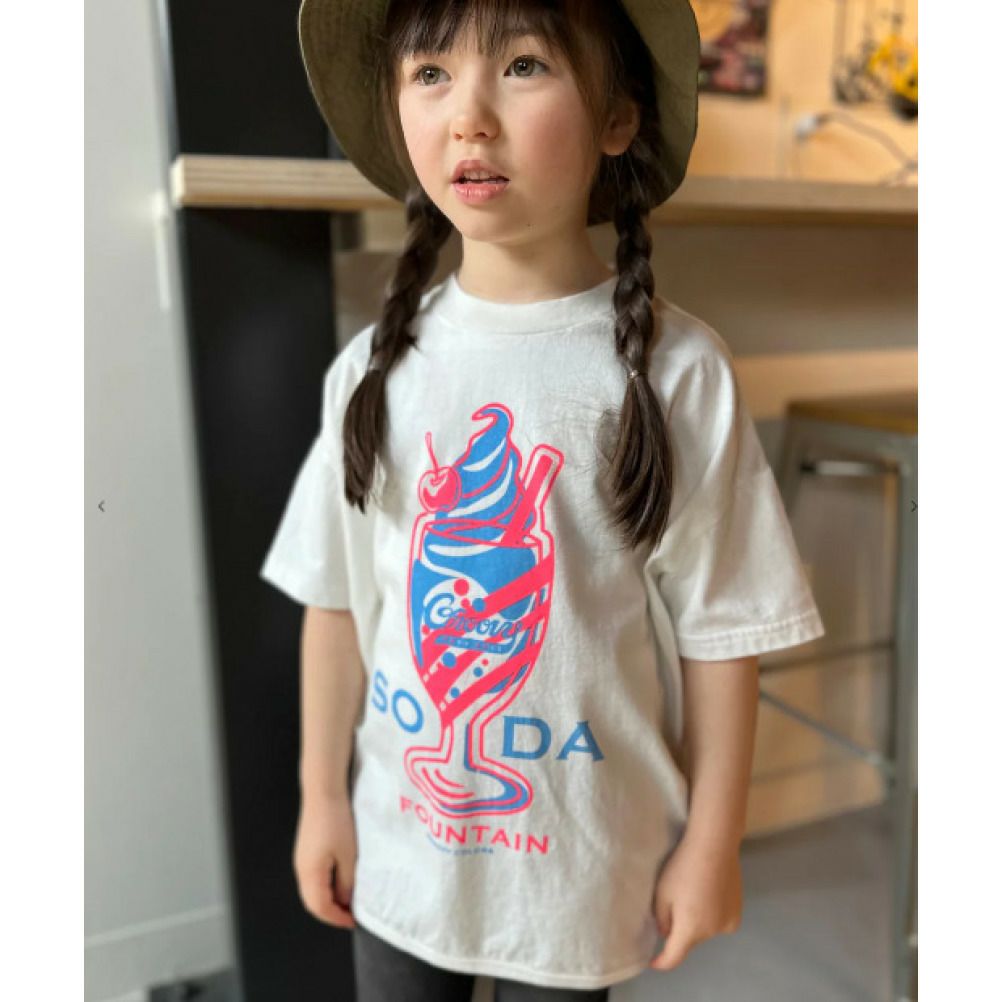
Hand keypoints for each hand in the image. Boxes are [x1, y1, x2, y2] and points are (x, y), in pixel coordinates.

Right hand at [293, 790, 357, 927]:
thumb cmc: (337, 822)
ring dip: (329, 898)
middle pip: (312, 902)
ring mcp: (302, 859)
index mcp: (309, 874)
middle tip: (351, 915)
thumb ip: (346, 883)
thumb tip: (345, 901)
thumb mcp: (348, 856)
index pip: (320, 907)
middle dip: (331, 912)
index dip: (336, 918)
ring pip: (312, 890)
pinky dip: (326, 885)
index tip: (353, 922)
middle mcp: (301, 869)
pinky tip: (340, 880)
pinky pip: (313, 876)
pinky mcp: (306, 850)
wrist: (324, 792)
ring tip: (348, 899)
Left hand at [649, 833, 742, 970]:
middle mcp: (712, 932)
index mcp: (691, 930)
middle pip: (690, 940)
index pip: (674, 957)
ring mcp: (728, 923)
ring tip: (692, 893)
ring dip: (697, 921)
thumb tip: (668, 933)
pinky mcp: (738, 911)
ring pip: (705, 930)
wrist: (714, 845)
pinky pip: (719, 920)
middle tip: (673, 904)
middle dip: (680, 930)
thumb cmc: (683, 867)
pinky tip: (708, 893)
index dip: (661, 962)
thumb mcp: (662, 893)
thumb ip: (662, 919)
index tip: (652, 962)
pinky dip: (711, 914)